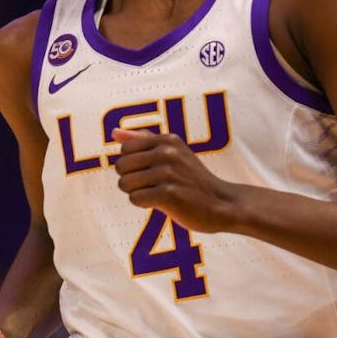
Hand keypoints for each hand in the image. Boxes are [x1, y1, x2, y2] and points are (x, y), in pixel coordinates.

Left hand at [111, 128, 241, 231]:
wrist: (222, 204)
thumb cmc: (193, 180)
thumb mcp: (174, 153)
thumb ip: (143, 141)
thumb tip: (114, 132)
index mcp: (167, 140)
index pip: (124, 150)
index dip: (133, 166)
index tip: (152, 173)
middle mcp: (167, 152)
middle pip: (121, 166)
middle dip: (131, 180)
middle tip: (154, 186)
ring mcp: (168, 172)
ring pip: (124, 184)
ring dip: (137, 193)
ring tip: (159, 194)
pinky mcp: (168, 194)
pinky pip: (134, 199)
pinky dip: (144, 204)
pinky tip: (162, 204)